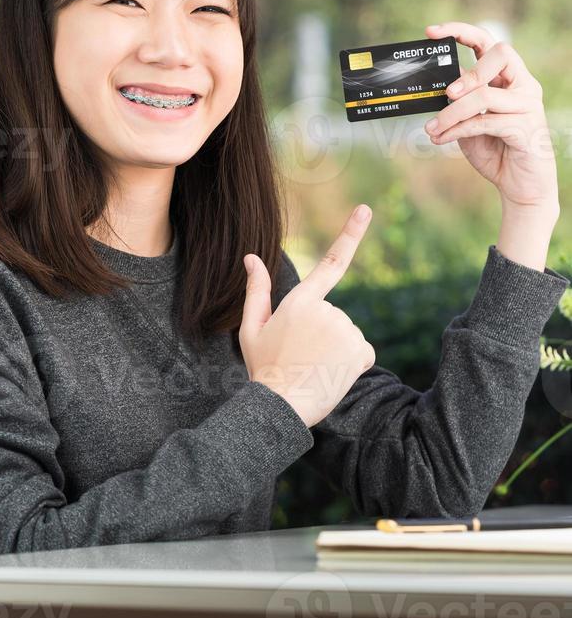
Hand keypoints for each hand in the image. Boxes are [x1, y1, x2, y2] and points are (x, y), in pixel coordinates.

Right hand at [238, 205, 375, 428]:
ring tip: (315, 367)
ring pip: (348, 334)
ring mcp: (345, 329)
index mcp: (300, 301)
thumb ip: (256, 290)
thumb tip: (252, 256)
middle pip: (335, 314)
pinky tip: (332, 375)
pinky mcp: (360, 350)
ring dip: (337, 350)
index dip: (350, 233)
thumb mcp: (251, 328)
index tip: (365, 210)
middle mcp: (326, 310)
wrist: (280, 407)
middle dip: (324, 333)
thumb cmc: (263, 368)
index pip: (331, 262)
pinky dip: (352, 363)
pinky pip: (362, 352)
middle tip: (302, 355)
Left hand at [424, 22, 559, 215]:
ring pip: (485, 94)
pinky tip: (440, 138)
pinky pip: (485, 121)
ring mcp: (529, 105)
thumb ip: (458, 100)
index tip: (432, 32)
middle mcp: (523, 85)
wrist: (519, 185)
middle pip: (501, 54)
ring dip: (451, 112)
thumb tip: (435, 83)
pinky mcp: (526, 128)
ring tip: (432, 128)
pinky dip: (457, 130)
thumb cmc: (495, 149)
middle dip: (470, 71)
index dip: (461, 31)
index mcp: (508, 77)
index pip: (488, 42)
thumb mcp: (469, 119)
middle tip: (447, 92)